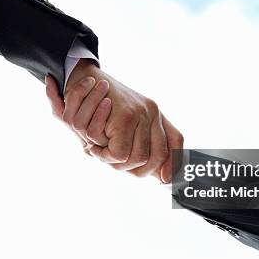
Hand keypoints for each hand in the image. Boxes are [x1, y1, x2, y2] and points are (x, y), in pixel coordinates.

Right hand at [45, 60, 183, 181]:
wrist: (83, 78)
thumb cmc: (100, 102)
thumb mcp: (121, 120)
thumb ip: (138, 141)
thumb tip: (158, 174)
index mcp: (154, 112)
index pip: (175, 139)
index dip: (173, 163)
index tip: (165, 180)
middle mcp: (152, 111)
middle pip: (156, 157)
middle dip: (136, 170)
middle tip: (114, 164)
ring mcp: (141, 114)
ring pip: (137, 158)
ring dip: (116, 162)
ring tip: (99, 152)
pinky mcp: (126, 117)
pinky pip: (120, 154)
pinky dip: (105, 155)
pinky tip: (94, 146)